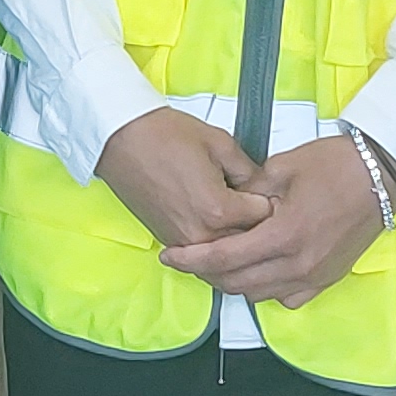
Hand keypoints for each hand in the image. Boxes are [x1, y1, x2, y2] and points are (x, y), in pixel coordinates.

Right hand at [98, 108, 273, 247]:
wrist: (122, 139)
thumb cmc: (164, 136)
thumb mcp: (221, 143)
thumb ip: (251, 171)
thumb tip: (266, 188)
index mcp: (219, 211)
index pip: (267, 219)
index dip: (273, 200)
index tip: (271, 189)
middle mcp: (202, 235)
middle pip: (250, 245)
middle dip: (260, 226)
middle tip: (260, 202)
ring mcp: (184, 243)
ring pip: (228, 259)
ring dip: (240, 244)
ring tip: (243, 218)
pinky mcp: (170, 242)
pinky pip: (205, 260)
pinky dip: (218, 250)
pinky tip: (223, 229)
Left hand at [158, 132, 395, 306]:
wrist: (382, 175)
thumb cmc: (333, 164)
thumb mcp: (281, 167)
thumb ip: (247, 192)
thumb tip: (226, 208)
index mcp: (283, 235)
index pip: (224, 259)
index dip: (191, 260)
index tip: (169, 255)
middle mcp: (298, 265)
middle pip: (237, 284)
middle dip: (207, 274)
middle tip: (191, 257)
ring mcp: (315, 276)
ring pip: (259, 294)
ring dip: (235, 282)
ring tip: (220, 262)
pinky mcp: (328, 279)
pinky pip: (287, 297)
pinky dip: (266, 289)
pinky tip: (258, 269)